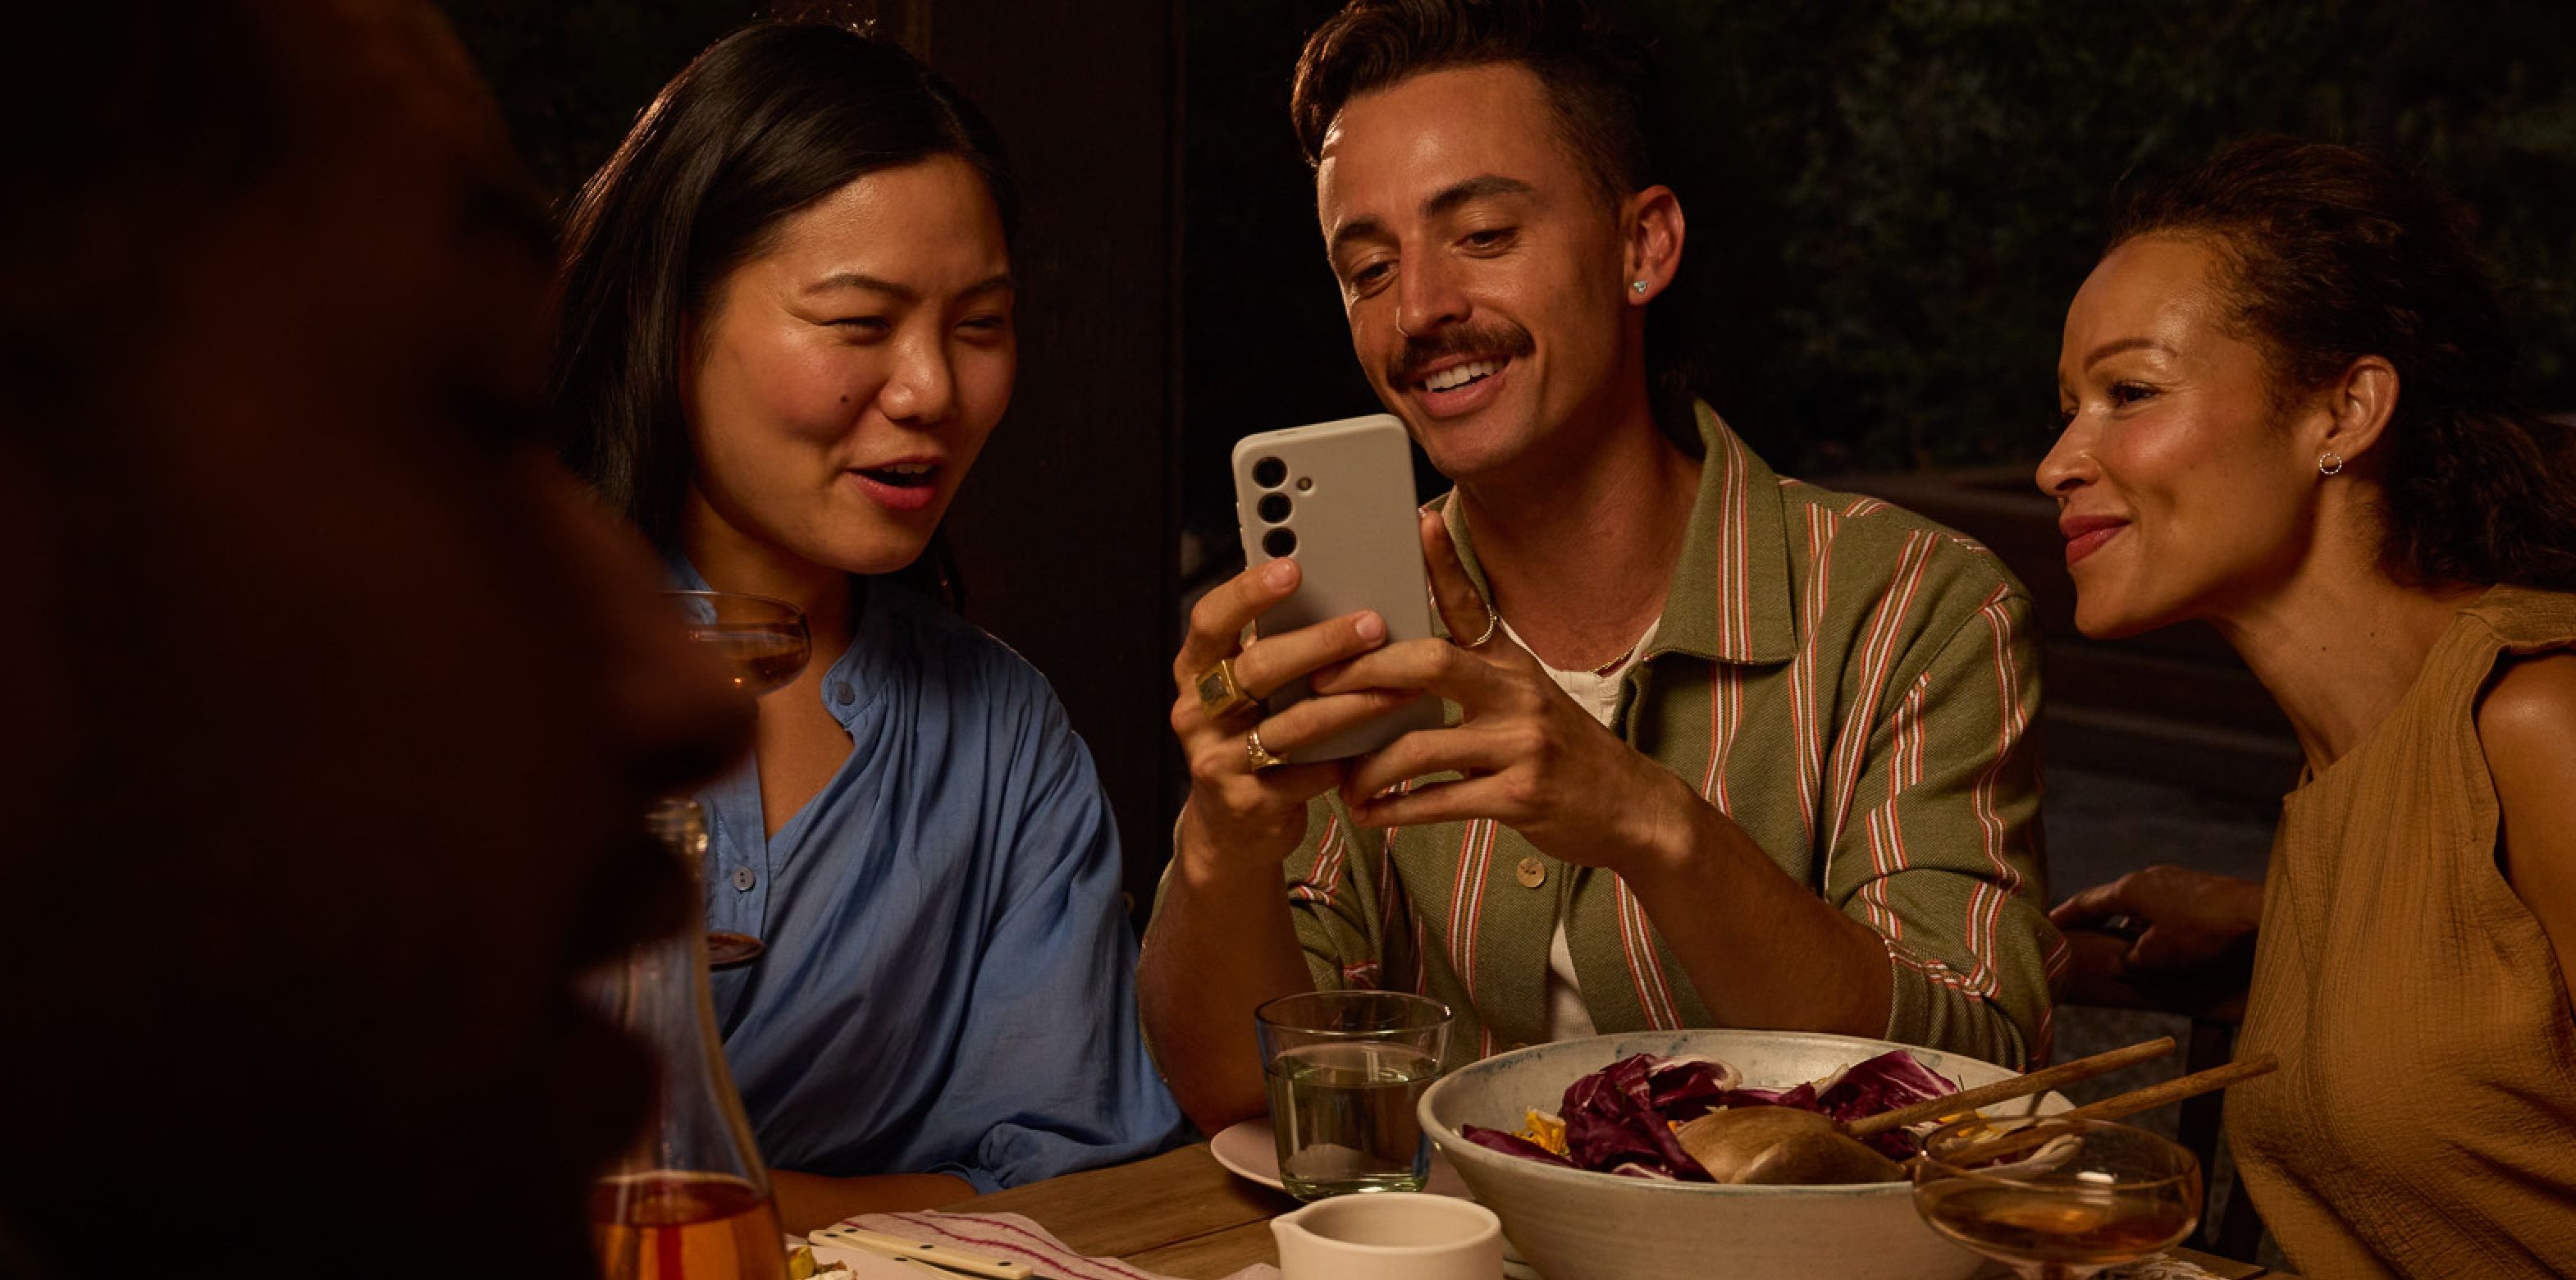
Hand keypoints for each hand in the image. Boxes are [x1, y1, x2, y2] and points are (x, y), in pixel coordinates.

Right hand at [1168, 557, 1420, 879]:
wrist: (1232, 829)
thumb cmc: (1252, 738)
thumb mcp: (1251, 694)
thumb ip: (1277, 653)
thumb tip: (1344, 599)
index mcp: (1195, 671)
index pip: (1210, 620)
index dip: (1248, 592)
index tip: (1292, 568)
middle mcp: (1196, 712)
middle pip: (1258, 667)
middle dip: (1321, 642)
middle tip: (1373, 625)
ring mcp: (1217, 760)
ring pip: (1292, 725)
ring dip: (1353, 703)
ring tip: (1400, 686)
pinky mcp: (1245, 803)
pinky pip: (1306, 775)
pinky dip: (1345, 760)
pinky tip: (1379, 748)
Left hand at [1313, 511, 1697, 874]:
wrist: (1631, 809)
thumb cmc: (1566, 754)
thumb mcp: (1529, 699)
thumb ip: (1476, 679)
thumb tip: (1402, 664)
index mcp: (1513, 663)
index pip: (1472, 603)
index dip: (1444, 561)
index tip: (1419, 521)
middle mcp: (1518, 693)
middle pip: (1431, 661)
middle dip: (1367, 670)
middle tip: (1321, 683)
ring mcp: (1520, 744)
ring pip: (1423, 745)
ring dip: (1372, 766)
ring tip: (1344, 780)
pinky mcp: (1520, 796)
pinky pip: (1440, 801)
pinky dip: (1397, 809)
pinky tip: (1370, 812)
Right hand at [2049, 865, 2263, 1019]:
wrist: (2258, 914)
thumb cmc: (2200, 933)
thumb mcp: (2155, 956)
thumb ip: (2129, 960)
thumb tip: (2119, 963)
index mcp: (2130, 889)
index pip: (2088, 901)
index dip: (2067, 914)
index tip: (2050, 920)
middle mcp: (2150, 878)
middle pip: (2116, 900)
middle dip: (2102, 920)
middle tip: (2087, 935)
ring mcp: (2177, 880)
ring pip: (2145, 905)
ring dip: (2134, 926)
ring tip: (2132, 949)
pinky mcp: (2201, 890)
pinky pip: (2167, 907)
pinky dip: (2158, 925)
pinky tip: (2168, 944)